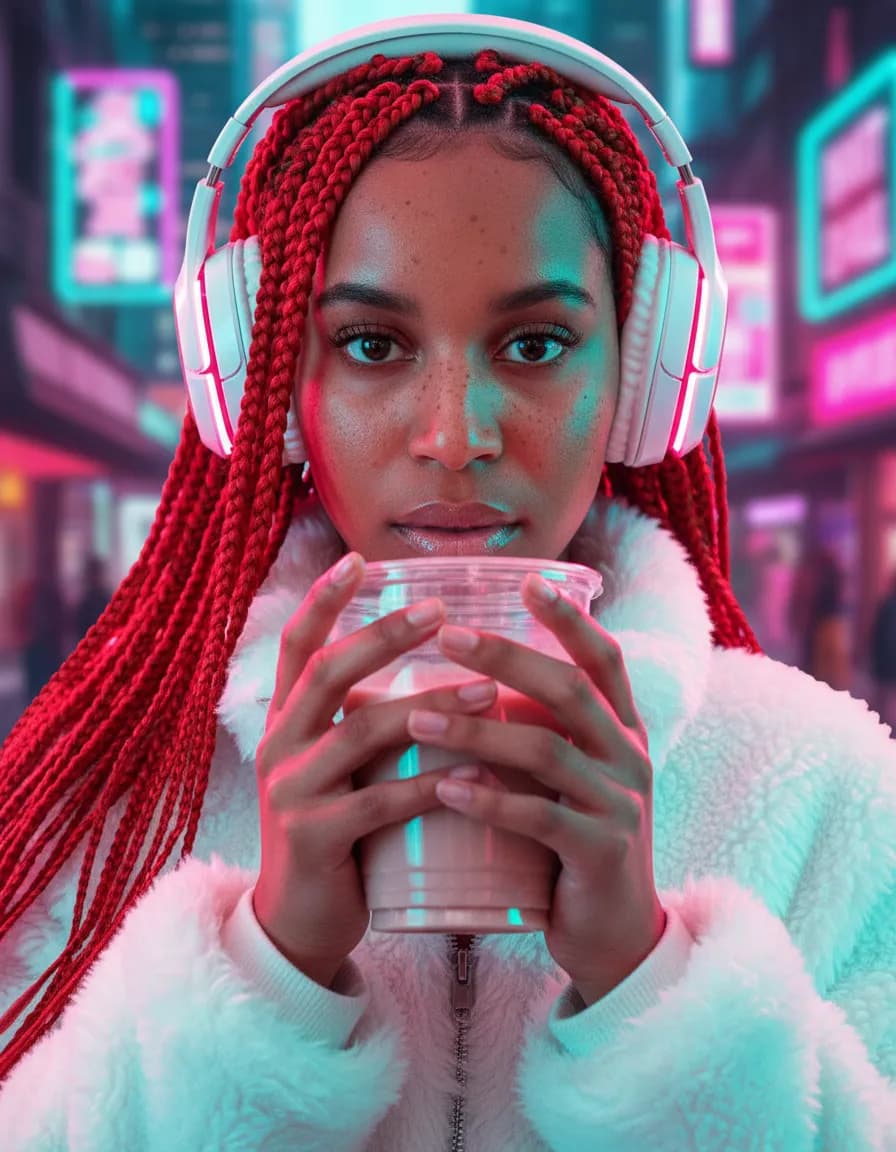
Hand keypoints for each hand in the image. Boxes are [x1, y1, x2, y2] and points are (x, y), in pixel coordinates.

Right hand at [253, 554, 497, 987]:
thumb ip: (364, 722)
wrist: (300, 922)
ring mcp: (291, 792)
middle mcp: (278, 746)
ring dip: (428, 707)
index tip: (360, 557)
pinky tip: (475, 775)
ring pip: (361, 732)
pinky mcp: (314, 838)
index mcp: (284, 722)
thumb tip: (433, 671)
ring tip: (486, 691)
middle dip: (383, 636)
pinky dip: (430, 785)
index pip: (295, 646)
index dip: (322, 599)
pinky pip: (379, 802)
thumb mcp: (338, 767)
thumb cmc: (337, 832)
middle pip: (327, 672)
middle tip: (440, 610)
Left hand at [405, 573, 665, 1004]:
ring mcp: (621, 805)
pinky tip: (445, 790)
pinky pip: (541, 819)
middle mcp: (629, 757)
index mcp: (622, 730)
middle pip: (570, 691)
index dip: (570, 619)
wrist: (612, 933)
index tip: (527, 583)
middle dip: (507, 658)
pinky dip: (490, 801)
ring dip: (477, 731)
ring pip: (548, 752)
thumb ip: (529, 731)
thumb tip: (445, 688)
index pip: (604, 659)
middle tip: (447, 636)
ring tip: (416, 721)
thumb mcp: (561, 778)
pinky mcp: (600, 853)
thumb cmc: (568, 840)